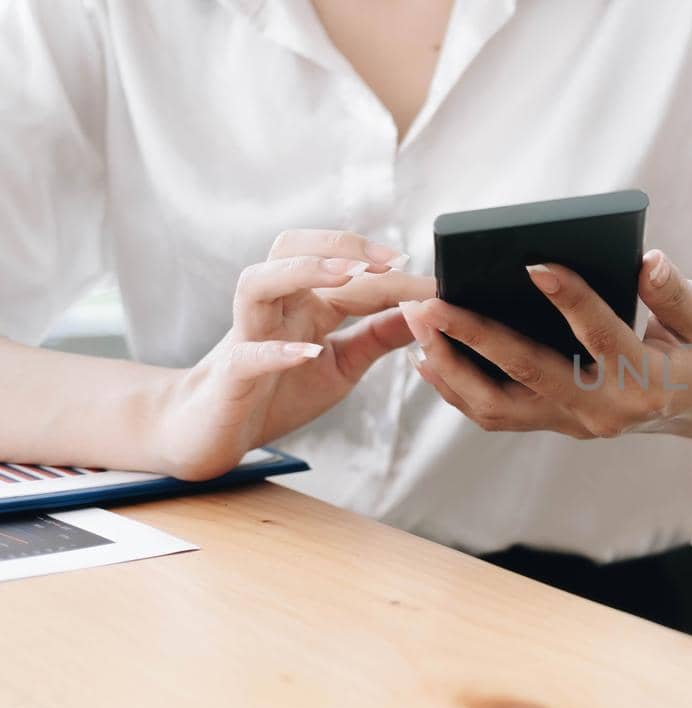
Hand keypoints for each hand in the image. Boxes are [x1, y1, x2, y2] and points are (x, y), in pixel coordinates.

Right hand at [154, 230, 435, 478]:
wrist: (211, 434)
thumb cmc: (277, 392)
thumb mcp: (343, 363)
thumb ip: (379, 336)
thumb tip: (428, 311)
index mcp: (303, 303)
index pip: (347, 272)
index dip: (391, 272)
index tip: (436, 280)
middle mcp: (274, 308)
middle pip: (290, 248)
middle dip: (339, 244)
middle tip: (390, 258)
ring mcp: (246, 337)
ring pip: (257, 283)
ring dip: (302, 273)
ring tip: (348, 276)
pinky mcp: (229, 376)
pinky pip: (246, 355)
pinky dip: (275, 351)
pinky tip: (308, 351)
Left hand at [399, 249, 691, 440]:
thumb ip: (673, 291)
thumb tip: (646, 260)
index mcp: (649, 381)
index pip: (601, 337)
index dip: (570, 299)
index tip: (533, 262)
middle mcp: (607, 411)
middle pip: (528, 375)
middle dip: (473, 336)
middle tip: (430, 302)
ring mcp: (578, 423)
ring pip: (498, 406)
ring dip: (451, 367)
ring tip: (417, 325)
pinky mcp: (559, 423)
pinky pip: (498, 413)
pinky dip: (458, 387)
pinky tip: (427, 355)